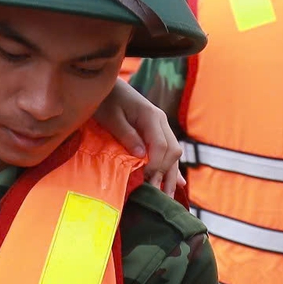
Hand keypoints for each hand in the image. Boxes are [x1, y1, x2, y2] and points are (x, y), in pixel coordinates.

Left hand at [94, 80, 183, 194]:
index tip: (144, 179)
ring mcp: (160, 126)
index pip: (162, 146)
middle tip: (152, 192)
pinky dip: (172, 168)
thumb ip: (126, 135)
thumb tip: (142, 156)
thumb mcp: (111, 117)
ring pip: (173, 153)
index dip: (155, 165)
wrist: (106, 86)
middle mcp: (161, 121)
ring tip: (168, 197)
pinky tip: (177, 184)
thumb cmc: (105, 100)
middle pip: (172, 151)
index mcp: (151, 116)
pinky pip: (168, 151)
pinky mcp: (156, 131)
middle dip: (164, 173)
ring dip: (171, 175)